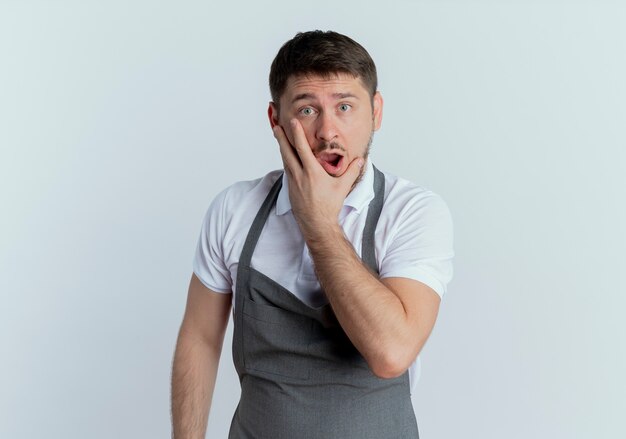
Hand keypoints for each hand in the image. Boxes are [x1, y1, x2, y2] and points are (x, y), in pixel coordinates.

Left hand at [273, 119, 363, 238]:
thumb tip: (361, 159)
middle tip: (277, 126)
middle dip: (281, 138)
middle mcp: (299, 175)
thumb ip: (352, 171)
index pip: (302, 148)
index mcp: (312, 172)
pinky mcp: (290, 188)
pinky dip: (285, 160)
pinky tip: (285, 156)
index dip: (297, 134)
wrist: (317, 224)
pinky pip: (287, 170)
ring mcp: (293, 182)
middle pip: (287, 152)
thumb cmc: (329, 206)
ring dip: (282, 147)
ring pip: (285, 160)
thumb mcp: (342, 187)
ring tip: (279, 137)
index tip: (292, 122)